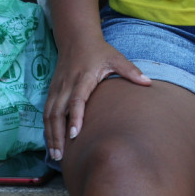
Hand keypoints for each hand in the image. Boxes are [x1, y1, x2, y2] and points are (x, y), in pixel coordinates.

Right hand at [43, 38, 150, 160]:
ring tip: (55, 155)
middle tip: (61, 156)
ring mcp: (57, 88)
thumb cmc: (99, 51)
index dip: (75, 117)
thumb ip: (131, 71)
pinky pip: (46, 112)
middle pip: (58, 113)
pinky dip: (46, 128)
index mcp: (83, 78)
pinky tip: (51, 142)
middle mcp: (67, 85)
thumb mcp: (116, 58)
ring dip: (50, 135)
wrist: (77, 39)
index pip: (77, 100)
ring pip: (49, 115)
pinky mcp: (52, 91)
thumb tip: (148, 83)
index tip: (75, 135)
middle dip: (57, 135)